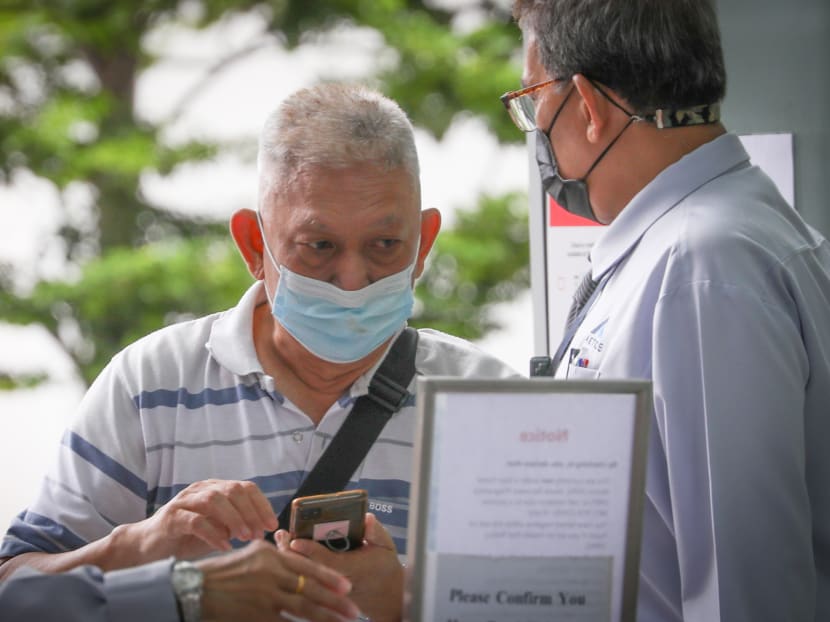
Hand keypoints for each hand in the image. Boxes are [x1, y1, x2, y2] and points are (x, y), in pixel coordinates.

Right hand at [115, 479, 278, 562]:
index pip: (244, 487)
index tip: (272, 524)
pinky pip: (195, 521)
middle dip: (250, 512)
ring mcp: (184, 501)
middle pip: (232, 490)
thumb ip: (235, 524)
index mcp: (214, 488)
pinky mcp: (171, 517)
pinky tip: (225, 546)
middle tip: (260, 533)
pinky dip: (213, 534)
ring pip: (214, 500)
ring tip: (245, 537)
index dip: (261, 504)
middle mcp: (200, 489)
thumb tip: (260, 528)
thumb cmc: (186, 537)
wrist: (147, 545)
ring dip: (234, 519)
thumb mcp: (216, 528)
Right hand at [197, 539, 360, 621]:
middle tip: (354, 610)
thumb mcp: (249, 556)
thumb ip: (273, 559)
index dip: (329, 577)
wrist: (192, 590)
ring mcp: (264, 595)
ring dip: (326, 616)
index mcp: (269, 554)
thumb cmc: (220, 574)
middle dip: (335, 601)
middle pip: (310, 588)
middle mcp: (269, 572)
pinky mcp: (257, 615)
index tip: (347, 586)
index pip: (306, 566)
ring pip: (303, 607)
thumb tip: (296, 562)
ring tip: (344, 621)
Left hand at [277, 513, 403, 621]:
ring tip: (281, 542)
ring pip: (306, 574)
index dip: (310, 550)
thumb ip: (375, 532)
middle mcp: (338, 580)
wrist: (389, 598)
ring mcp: (331, 589)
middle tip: (281, 535)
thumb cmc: (386, 568)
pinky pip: (308, 579)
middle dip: (293, 552)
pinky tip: (288, 555)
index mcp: (353, 567)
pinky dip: (297, 567)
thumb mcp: (386, 546)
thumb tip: (367, 518)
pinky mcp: (328, 593)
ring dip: (291, 558)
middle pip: (309, 568)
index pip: (326, 560)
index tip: (295, 539)